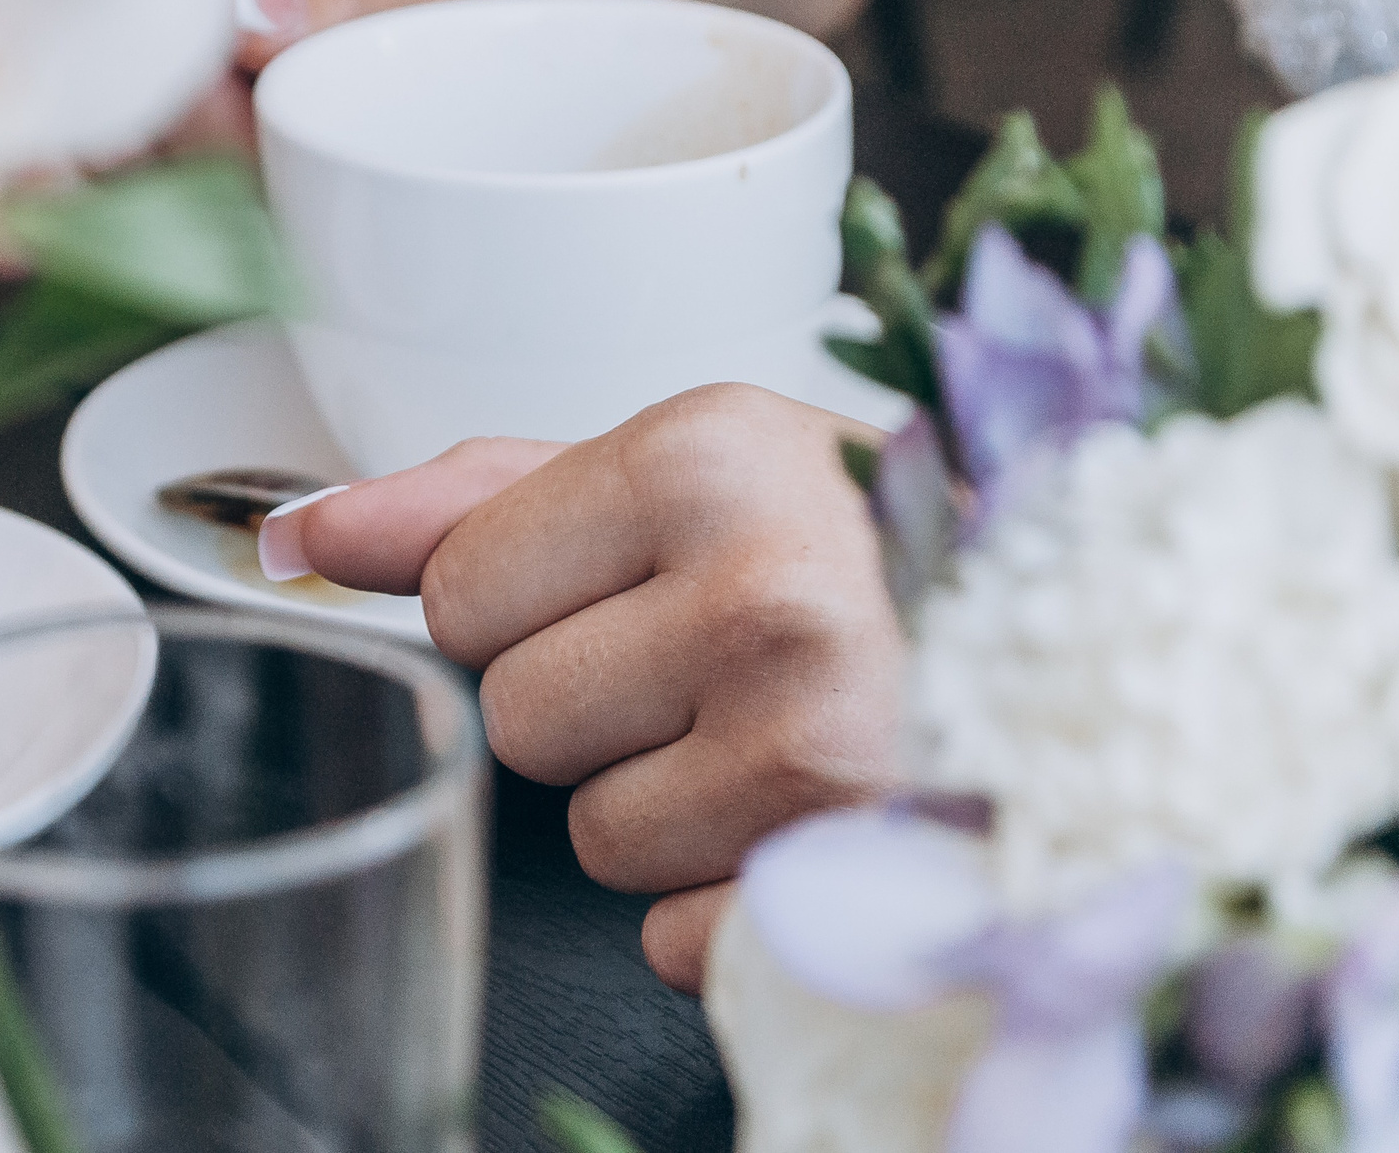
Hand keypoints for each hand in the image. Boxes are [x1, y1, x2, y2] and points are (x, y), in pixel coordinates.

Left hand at [258, 384, 906, 991]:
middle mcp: (768, 598)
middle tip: (720, 667)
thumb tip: (299, 534)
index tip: (632, 587)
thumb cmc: (874, 550)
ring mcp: (819, 756)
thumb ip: (480, 500)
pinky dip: (727, 901)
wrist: (1100, 655)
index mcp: (710, 461)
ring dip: (665, 807)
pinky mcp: (849, 892)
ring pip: (591, 838)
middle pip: (515, 718)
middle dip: (594, 706)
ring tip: (776, 737)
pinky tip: (810, 821)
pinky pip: (674, 937)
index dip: (526, 602)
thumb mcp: (690, 477)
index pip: (459, 588)